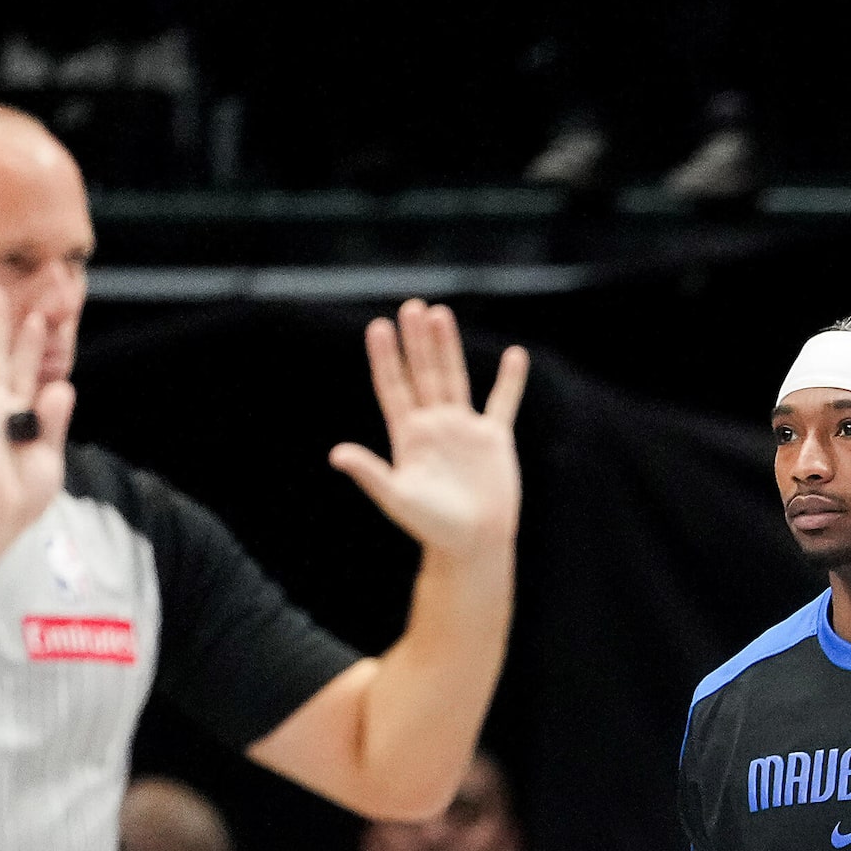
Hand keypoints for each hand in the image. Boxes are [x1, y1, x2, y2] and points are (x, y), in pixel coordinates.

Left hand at [331, 301, 526, 562]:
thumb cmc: (432, 527)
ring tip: (441, 314)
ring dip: (448, 347)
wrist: (473, 545)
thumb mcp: (397, 497)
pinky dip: (509, 380)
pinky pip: (503, 402)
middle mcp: (434, 426)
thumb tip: (336, 454)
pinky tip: (514, 356)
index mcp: (408, 436)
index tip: (378, 327)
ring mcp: (464, 430)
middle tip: (411, 306)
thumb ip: (370, 472)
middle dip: (417, 341)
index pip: (394, 387)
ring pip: (454, 378)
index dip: (385, 358)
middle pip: (423, 374)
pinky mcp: (493, 439)